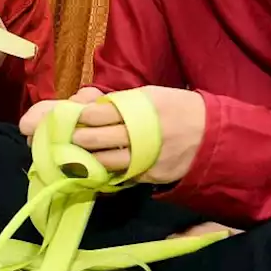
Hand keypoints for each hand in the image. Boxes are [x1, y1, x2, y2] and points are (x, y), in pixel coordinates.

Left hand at [19, 85, 205, 182]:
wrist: (213, 135)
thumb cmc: (176, 109)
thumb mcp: (149, 95)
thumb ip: (115, 100)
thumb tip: (80, 102)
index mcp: (140, 105)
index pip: (99, 113)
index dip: (76, 117)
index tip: (61, 119)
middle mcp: (142, 132)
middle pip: (97, 139)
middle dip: (74, 139)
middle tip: (56, 138)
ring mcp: (145, 157)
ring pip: (104, 160)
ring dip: (83, 158)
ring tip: (67, 154)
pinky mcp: (149, 175)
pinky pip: (119, 175)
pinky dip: (102, 172)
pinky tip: (89, 170)